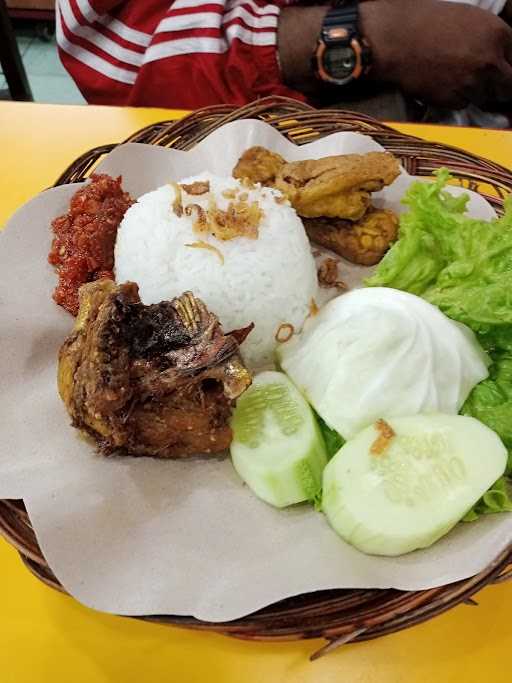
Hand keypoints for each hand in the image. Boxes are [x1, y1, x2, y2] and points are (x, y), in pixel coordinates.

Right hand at [361, 0, 511, 108]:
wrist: (396, 39)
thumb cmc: (425, 23)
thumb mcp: (468, 20)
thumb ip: (489, 39)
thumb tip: (498, 58)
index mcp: (497, 34)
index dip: (507, 68)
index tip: (502, 74)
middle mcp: (489, 61)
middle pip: (508, 86)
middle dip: (498, 87)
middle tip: (484, 84)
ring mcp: (471, 83)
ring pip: (483, 98)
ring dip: (473, 92)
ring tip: (453, 78)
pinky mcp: (453, 100)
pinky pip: (461, 104)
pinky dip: (454, 98)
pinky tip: (440, 83)